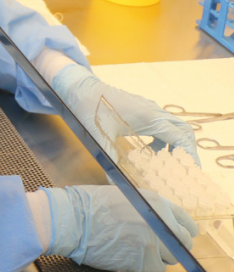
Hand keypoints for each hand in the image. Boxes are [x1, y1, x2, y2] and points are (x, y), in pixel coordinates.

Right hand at [42, 185, 196, 271]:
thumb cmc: (91, 205)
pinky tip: (129, 254)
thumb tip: (162, 222)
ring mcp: (154, 242)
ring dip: (158, 256)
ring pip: (171, 257)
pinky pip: (157, 269)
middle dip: (174, 246)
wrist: (73, 219)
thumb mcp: (124, 196)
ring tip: (135, 247)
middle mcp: (159, 221)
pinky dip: (146, 265)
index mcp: (154, 202)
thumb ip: (147, 208)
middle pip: (184, 242)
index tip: (181, 235)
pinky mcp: (145, 261)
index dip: (184, 230)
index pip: (185, 220)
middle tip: (157, 246)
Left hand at [52, 65, 199, 163]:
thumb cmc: (89, 109)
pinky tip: (149, 151)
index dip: (190, 156)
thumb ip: (110, 160)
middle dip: (187, 150)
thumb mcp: (99, 137)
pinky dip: (163, 138)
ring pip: (173, 126)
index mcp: (148, 117)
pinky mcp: (141, 108)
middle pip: (183, 130)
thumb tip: (114, 184)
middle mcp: (153, 110)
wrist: (79, 87)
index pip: (181, 137)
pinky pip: (161, 123)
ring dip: (174, 144)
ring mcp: (148, 107)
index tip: (191, 173)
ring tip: (165, 164)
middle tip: (183, 169)